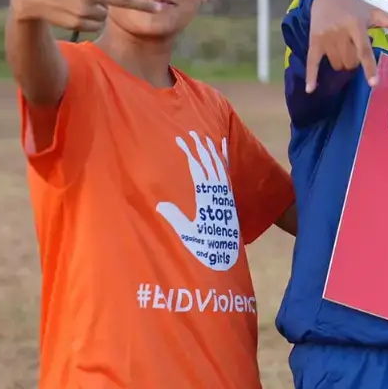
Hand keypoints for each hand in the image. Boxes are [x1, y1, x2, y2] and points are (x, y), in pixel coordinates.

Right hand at [8, 0, 165, 33]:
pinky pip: (95, 23)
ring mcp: (86, 8)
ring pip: (105, 13)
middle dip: (143, 4)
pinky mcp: (80, 22)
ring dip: (97, 8)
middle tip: (160, 8)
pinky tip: (73, 10)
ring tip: (76, 0)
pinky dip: (89, 18)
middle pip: (124, 0)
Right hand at [153, 131, 243, 271]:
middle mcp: (217, 191)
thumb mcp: (187, 233)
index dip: (189, 152)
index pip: (197, 168)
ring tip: (205, 137)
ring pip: (219, 165)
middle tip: (191, 132)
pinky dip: (225, 159)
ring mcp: (224, 193)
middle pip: (208, 162)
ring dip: (212, 150)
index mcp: (205, 196)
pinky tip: (223, 149)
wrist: (225, 256)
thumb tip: (159, 204)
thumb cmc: (204, 246)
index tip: (181, 139)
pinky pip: (227, 173)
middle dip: (200, 146)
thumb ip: (174, 217)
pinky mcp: (228, 197)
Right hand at [304, 0, 387, 91]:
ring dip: (343, 63)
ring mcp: (325, 38)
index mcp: (356, 25)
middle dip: (356, 61)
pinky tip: (311, 89)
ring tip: (345, 47)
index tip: (374, 83)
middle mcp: (339, 33)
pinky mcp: (314, 42)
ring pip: (338, 65)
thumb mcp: (373, 11)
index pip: (364, 50)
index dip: (369, 67)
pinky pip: (313, 62)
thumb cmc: (354, 7)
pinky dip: (312, 76)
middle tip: (356, 47)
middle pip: (351, 62)